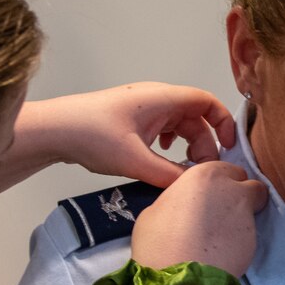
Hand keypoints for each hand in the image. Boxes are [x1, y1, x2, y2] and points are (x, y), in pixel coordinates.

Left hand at [8, 83, 236, 192]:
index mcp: (162, 98)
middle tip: (202, 172)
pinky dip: (170, 144)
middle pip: (195, 117)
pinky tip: (162, 160)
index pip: (206, 101)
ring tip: (184, 170)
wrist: (55, 130)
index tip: (228, 147)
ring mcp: (142, 108)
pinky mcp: (131, 119)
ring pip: (178, 125)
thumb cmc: (93, 136)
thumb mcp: (135, 160)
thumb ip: (169, 175)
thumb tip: (193, 185)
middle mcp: (156, 99)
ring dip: (187, 146)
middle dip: (204, 144)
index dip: (223, 121)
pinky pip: (162, 129)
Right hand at [131, 162, 265, 275]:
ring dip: (242, 217)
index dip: (221, 182)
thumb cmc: (158, 240)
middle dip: (241, 195)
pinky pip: (250, 234)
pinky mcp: (255, 241)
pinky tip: (223, 254)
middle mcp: (232, 189)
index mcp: (206, 174)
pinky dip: (240, 241)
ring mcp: (247, 215)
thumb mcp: (157, 209)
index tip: (211, 196)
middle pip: (250, 184)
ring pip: (255, 209)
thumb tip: (185, 206)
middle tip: (222, 213)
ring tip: (222, 237)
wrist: (178, 279)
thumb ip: (179, 198)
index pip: (227, 168)